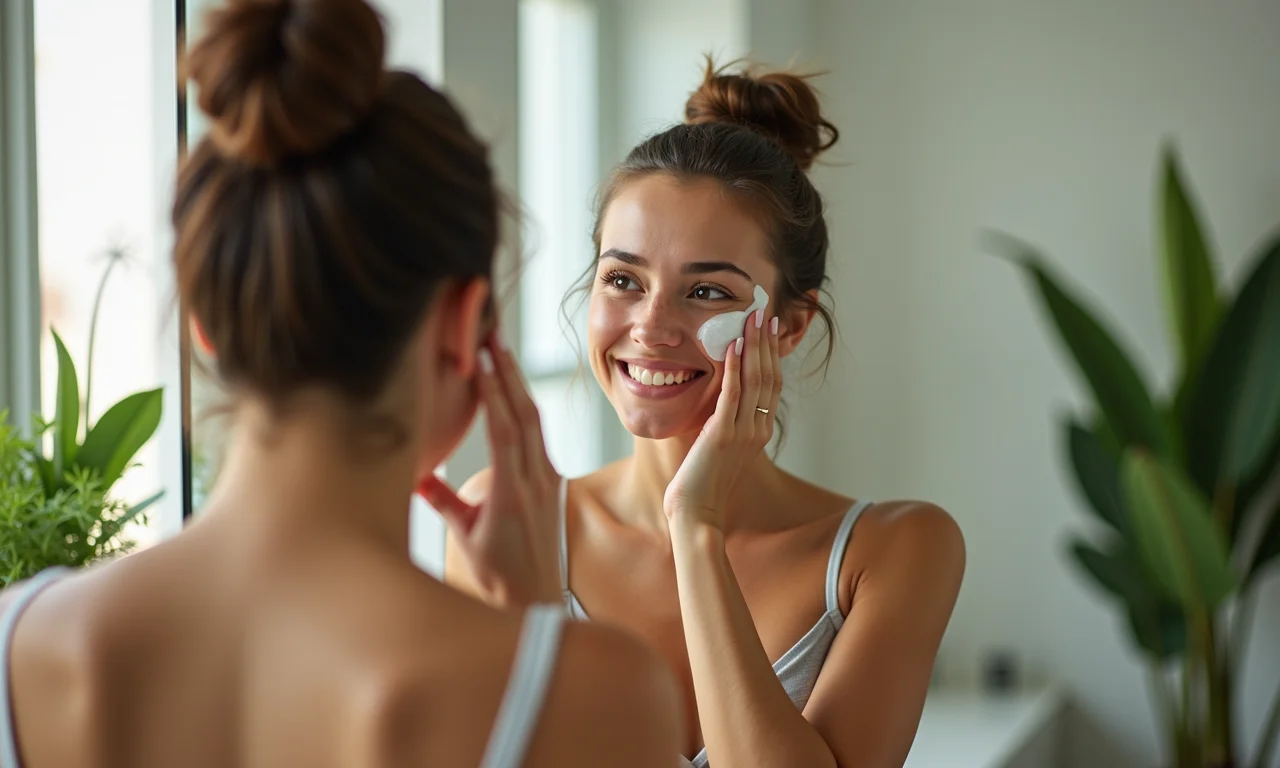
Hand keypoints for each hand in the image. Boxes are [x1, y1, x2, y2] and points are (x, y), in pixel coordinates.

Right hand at [418, 338, 561, 607]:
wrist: (536, 601)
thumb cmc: (495, 576)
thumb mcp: (465, 536)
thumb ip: (442, 501)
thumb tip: (414, 472)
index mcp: (512, 494)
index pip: (503, 431)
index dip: (492, 392)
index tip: (479, 359)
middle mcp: (537, 482)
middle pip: (524, 415)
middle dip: (509, 373)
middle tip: (493, 336)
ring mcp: (550, 481)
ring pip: (535, 422)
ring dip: (519, 385)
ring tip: (503, 352)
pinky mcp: (555, 484)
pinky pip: (538, 437)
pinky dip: (524, 409)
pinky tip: (513, 391)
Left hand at [664, 309, 781, 529]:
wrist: (697, 513)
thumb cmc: (702, 483)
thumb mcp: (720, 446)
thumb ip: (726, 421)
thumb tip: (722, 396)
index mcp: (761, 431)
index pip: (772, 384)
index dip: (772, 354)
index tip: (769, 328)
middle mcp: (759, 429)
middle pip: (770, 376)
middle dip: (767, 341)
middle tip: (764, 312)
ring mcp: (744, 432)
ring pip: (756, 379)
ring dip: (754, 345)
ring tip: (752, 318)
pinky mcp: (723, 435)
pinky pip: (733, 394)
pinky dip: (735, 367)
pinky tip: (733, 345)